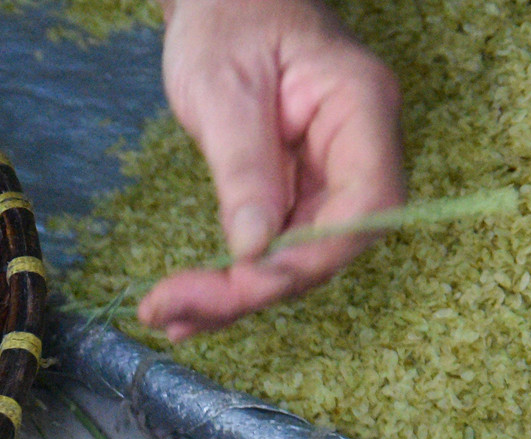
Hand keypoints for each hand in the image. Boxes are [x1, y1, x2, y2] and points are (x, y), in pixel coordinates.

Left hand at [140, 0, 402, 340]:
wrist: (221, 0)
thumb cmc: (228, 20)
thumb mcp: (225, 90)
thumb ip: (243, 168)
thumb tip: (252, 250)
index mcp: (360, 108)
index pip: (366, 204)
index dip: (310, 257)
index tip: (244, 282)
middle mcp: (357, 148)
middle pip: (329, 243)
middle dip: (255, 288)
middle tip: (175, 310)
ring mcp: (327, 173)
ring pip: (296, 256)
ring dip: (233, 297)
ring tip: (164, 316)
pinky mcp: (293, 191)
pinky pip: (270, 247)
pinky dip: (229, 281)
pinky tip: (185, 310)